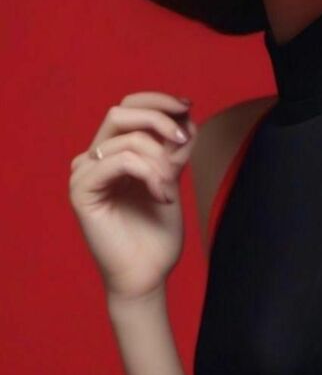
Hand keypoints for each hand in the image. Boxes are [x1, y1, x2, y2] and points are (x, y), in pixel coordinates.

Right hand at [68, 91, 197, 300]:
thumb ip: (173, 145)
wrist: (147, 274)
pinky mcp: (81, 191)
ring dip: (160, 158)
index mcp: (112, 151)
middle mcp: (93, 157)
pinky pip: (119, 160)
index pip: (129, 106)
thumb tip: (184, 111)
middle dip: (159, 119)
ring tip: (171, 186)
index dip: (158, 100)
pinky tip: (163, 195)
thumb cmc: (158, 229)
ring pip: (127, 138)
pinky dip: (150, 173)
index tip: (188, 106)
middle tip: (183, 140)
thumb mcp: (172, 174)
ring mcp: (83, 173)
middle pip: (121, 111)